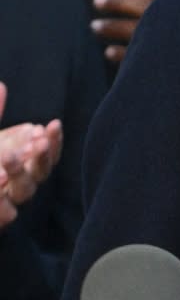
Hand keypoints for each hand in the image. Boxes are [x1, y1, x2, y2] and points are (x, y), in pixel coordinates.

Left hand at [0, 84, 63, 209]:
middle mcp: (18, 181)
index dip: (53, 141)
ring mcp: (7, 200)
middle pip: (39, 172)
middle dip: (41, 156)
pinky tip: (1, 178)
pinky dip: (3, 205)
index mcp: (20, 160)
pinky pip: (5, 214)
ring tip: (10, 160)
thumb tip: (2, 85)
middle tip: (38, 141)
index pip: (45, 152)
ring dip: (20, 174)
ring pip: (23, 191)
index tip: (53, 125)